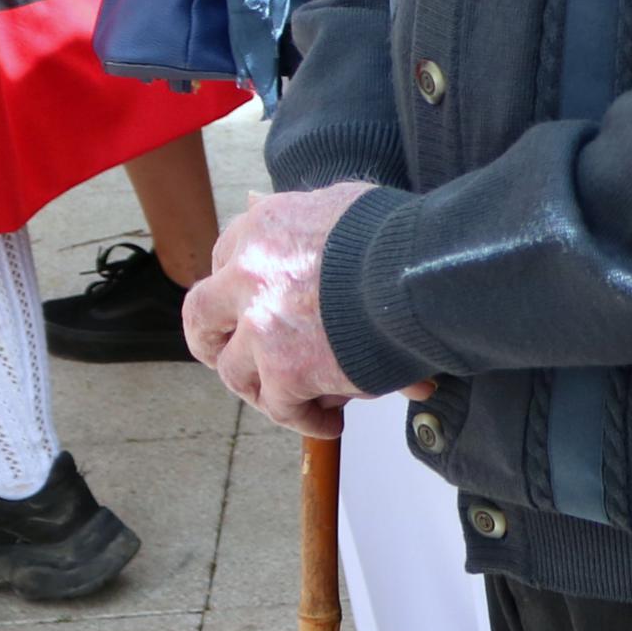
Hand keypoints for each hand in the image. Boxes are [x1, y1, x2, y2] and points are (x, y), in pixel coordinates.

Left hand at [182, 183, 394, 436]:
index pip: (225, 259)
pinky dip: (306, 420)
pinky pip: (283, 407)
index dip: (236, 289)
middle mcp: (249, 275)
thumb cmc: (402, 237)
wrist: (428, 271)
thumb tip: (291, 213)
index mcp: (264, 228)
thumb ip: (314, 217)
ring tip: (293, 401)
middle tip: (231, 358)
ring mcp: (262, 326)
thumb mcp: (348, 205)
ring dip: (262, 389)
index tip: (249, 307)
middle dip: (211, 342)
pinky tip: (330, 425)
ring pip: (235, 372)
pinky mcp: (287, 371)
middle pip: (203, 317)